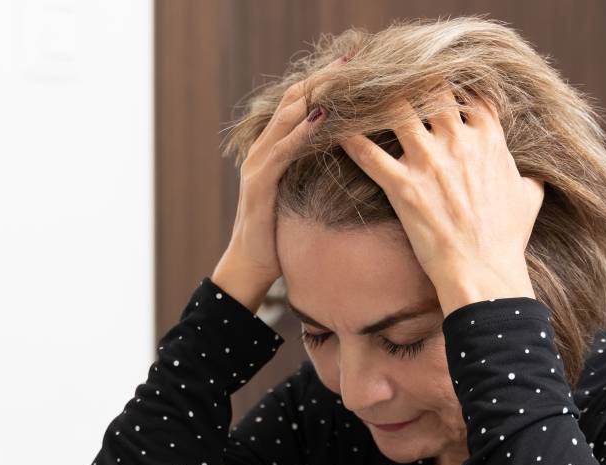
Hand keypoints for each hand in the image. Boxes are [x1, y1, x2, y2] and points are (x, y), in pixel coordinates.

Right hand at [211, 58, 345, 311]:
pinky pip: (282, 151)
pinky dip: (302, 132)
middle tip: (353, 59)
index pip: (300, 102)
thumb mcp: (301, 192)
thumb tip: (347, 153)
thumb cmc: (280, 233)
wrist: (251, 265)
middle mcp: (262, 148)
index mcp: (273, 147)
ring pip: (287, 118)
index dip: (325, 81)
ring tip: (343, 77)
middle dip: (324, 77)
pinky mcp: (258, 183)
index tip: (354, 64)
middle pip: (294, 100)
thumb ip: (313, 168)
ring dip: (317, 95)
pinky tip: (322, 117)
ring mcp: (257, 164)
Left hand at [340, 91, 545, 315]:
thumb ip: (529, 178)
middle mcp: (458, 140)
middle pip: (431, 89)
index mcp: (489, 139)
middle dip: (412, 82)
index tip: (438, 80)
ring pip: (396, 110)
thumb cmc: (506, 239)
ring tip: (362, 94)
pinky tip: (334, 128)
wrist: (484, 271)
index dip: (454, 82)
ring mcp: (428, 161)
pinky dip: (349, 138)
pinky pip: (367, 153)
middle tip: (394, 79)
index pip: (470, 92)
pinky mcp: (402, 186)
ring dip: (378, 101)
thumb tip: (533, 177)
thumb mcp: (529, 200)